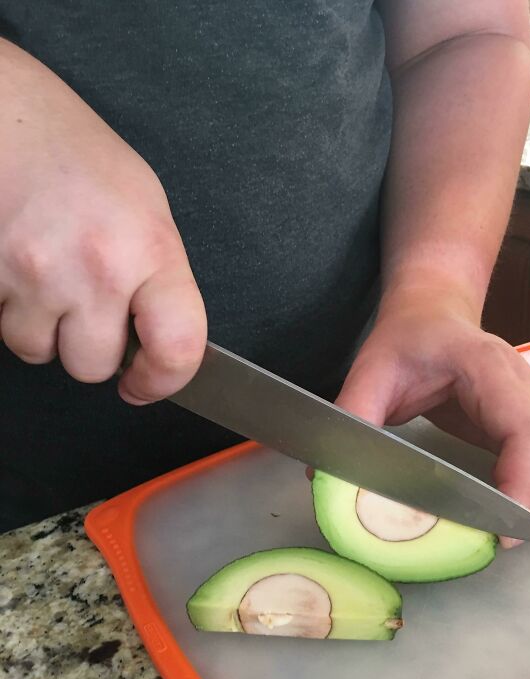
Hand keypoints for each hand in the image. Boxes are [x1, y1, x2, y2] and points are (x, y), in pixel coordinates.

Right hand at [0, 39, 205, 402]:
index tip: (146, 382)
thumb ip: (156, 280)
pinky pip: (0, 325)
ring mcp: (35, 273)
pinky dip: (7, 306)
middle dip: (85, 346)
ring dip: (40, 327)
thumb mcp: (144, 208)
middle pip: (91, 366)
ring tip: (44, 273)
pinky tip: (16, 264)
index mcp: (150, 249)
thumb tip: (157, 342)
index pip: (177, 348)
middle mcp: (96, 267)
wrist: (4, 111)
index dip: (163, 380)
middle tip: (81, 303)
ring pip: (38, 351)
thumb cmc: (75, 155)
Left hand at [336, 281, 529, 543]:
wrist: (433, 313)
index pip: (527, 430)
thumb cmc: (405, 343)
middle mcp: (527, 378)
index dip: (524, 483)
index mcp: (487, 366)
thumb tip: (325, 479)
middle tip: (508, 543)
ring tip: (526, 531)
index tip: (502, 529)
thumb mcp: (369, 373)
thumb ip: (353, 417)